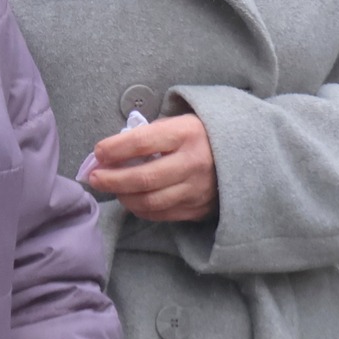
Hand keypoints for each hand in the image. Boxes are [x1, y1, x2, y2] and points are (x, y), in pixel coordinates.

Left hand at [80, 114, 217, 221]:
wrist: (244, 154)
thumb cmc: (200, 135)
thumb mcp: (179, 123)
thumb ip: (149, 135)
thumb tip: (111, 152)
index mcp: (186, 134)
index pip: (142, 142)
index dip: (115, 149)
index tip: (98, 152)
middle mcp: (193, 163)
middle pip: (144, 178)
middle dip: (112, 179)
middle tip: (94, 177)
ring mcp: (197, 189)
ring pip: (150, 201)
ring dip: (123, 197)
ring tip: (111, 188)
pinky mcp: (199, 209)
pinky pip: (161, 214)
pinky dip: (140, 209)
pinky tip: (130, 200)